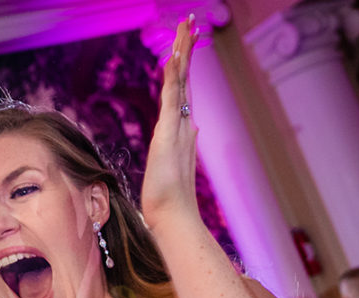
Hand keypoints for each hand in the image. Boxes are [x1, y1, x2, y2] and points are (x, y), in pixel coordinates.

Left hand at [140, 16, 200, 234]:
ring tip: (187, 25)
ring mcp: (178, 126)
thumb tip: (188, 135)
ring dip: (183, 52)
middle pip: (185, 78)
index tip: (185, 43)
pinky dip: (173, 76)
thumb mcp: (169, 169)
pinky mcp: (169, 132)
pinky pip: (171, 98)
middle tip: (191, 21)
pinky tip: (174, 56)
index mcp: (181, 129)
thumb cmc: (167, 200)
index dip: (183, 66)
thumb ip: (178, 152)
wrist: (172, 215)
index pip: (181, 90)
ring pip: (181, 81)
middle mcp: (183, 123)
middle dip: (187, 48)